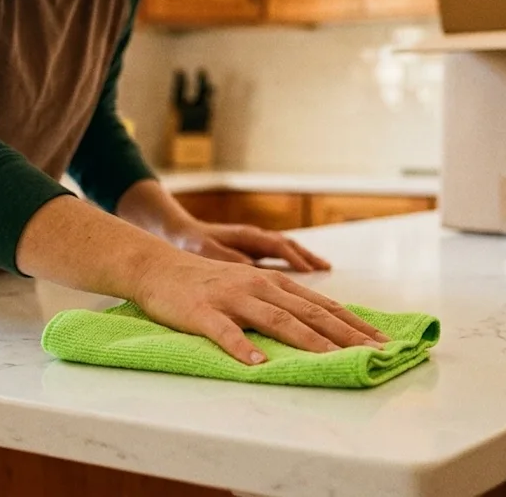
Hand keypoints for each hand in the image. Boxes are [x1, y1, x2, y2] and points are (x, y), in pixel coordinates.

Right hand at [130, 250, 388, 364]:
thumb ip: (278, 303)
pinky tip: (258, 364)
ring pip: (276, 320)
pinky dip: (243, 348)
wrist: (156, 267)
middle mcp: (258, 287)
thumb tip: (316, 326)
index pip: (322, 305)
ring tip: (333, 358)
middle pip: (308, 313)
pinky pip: (225, 332)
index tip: (381, 341)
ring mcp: (231, 299)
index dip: (353, 324)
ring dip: (307, 341)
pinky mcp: (202, 312)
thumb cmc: (204, 284)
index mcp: (272, 284)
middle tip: (374, 352)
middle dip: (345, 334)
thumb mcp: (248, 288)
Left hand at [166, 220, 331, 272]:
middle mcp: (254, 237)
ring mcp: (254, 244)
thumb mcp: (205, 249)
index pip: (277, 246)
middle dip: (309, 257)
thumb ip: (227, 256)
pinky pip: (278, 256)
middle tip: (328, 269)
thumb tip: (251, 266)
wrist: (177, 232)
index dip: (295, 258)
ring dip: (305, 258)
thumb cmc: (191, 242)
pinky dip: (293, 262)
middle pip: (289, 246)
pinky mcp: (251, 252)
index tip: (312, 271)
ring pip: (286, 249)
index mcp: (246, 236)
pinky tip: (303, 273)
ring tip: (324, 269)